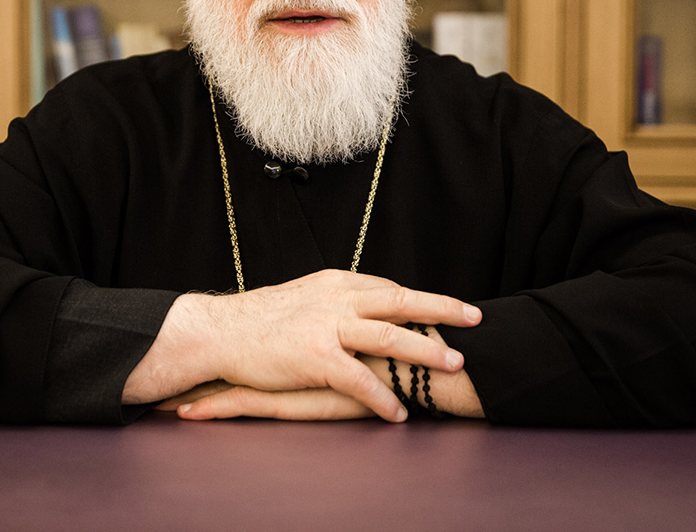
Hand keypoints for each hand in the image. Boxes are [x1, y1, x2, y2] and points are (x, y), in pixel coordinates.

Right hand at [125, 270, 480, 421]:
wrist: (220, 332)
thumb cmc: (259, 320)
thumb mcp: (303, 298)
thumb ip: (334, 301)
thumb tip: (361, 306)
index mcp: (335, 283)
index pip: (387, 288)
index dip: (419, 299)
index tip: (445, 307)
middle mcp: (336, 298)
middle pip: (400, 300)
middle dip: (441, 309)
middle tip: (475, 318)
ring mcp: (327, 327)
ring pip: (389, 335)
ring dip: (425, 351)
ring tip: (454, 364)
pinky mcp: (316, 358)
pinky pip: (360, 380)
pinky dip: (383, 398)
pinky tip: (397, 414)